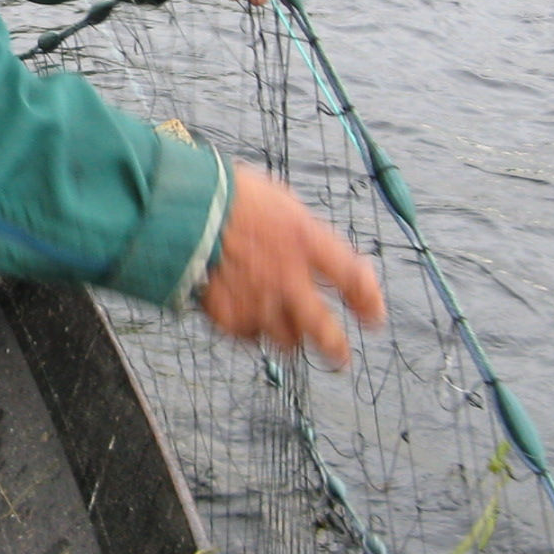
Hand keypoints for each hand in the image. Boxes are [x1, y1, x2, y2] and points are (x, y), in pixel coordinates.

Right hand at [197, 165, 383, 369]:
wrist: (180, 209)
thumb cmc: (228, 195)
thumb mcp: (280, 202)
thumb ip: (302, 233)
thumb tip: (314, 250)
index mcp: (305, 241)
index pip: (351, 278)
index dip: (367, 300)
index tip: (373, 317)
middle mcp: (287, 278)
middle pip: (323, 329)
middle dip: (335, 348)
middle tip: (340, 358)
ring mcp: (258, 301)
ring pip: (285, 340)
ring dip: (289, 336)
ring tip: (283, 329)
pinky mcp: (227, 317)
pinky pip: (248, 335)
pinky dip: (249, 327)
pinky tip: (243, 311)